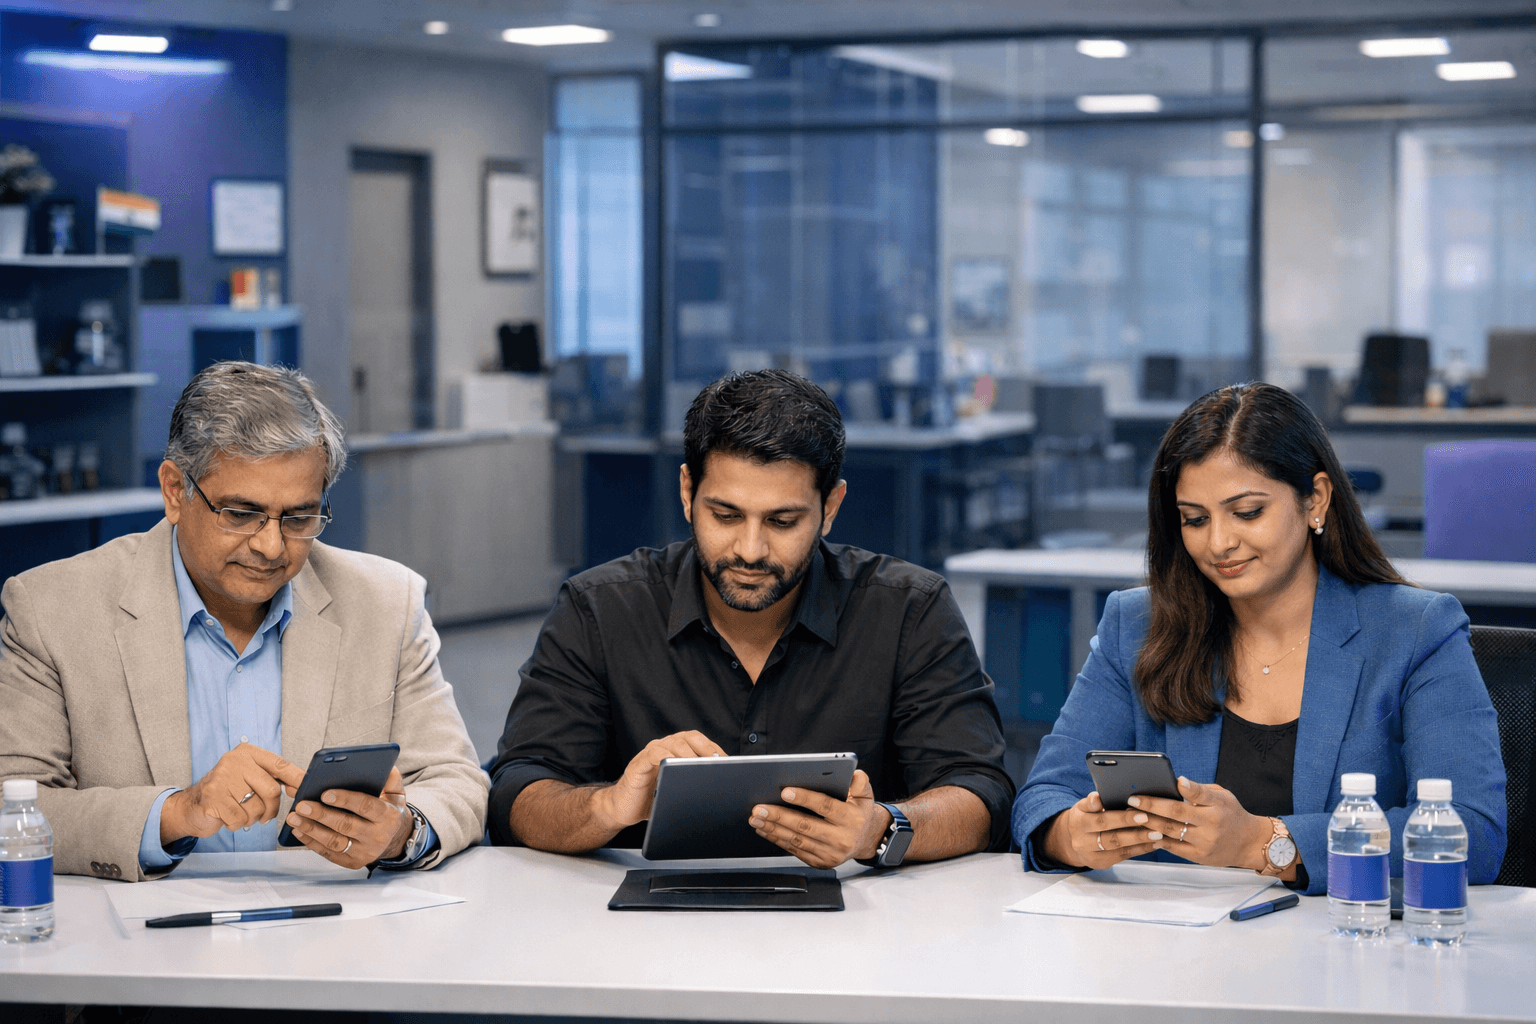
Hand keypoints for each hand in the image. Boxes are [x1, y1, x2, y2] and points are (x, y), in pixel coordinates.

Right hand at [161, 743, 303, 843]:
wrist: (191, 806)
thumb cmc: (226, 793)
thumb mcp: (249, 778)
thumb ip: (272, 779)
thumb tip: (299, 787)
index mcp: (247, 753)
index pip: (279, 764)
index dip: (296, 778)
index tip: (307, 789)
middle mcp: (234, 761)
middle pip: (271, 790)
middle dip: (271, 809)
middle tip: (266, 815)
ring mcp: (221, 778)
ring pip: (256, 807)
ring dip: (252, 818)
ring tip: (241, 813)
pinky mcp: (212, 797)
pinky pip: (239, 818)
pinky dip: (237, 824)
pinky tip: (229, 817)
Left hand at [285, 767, 412, 868]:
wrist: (395, 839)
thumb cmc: (389, 810)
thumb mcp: (395, 792)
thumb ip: (388, 778)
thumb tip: (372, 765)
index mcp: (388, 816)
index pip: (366, 806)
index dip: (345, 800)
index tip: (325, 793)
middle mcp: (378, 836)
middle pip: (346, 825)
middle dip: (321, 814)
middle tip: (301, 804)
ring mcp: (365, 852)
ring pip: (334, 842)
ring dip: (311, 830)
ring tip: (294, 818)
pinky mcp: (353, 862)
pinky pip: (329, 853)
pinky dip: (311, 842)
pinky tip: (299, 831)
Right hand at [593, 731, 726, 831]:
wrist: (622, 808)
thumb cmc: (652, 798)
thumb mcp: (677, 790)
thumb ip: (693, 783)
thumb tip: (721, 788)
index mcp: (675, 750)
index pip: (700, 741)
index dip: (715, 749)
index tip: (729, 763)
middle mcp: (664, 746)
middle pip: (689, 737)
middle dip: (706, 748)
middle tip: (718, 763)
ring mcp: (650, 753)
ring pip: (673, 743)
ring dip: (690, 754)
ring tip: (701, 767)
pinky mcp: (638, 764)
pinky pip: (653, 755)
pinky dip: (666, 758)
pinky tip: (675, 768)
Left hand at [748, 769, 881, 868]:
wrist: (866, 840)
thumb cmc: (860, 813)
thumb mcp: (865, 795)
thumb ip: (860, 782)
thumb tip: (852, 774)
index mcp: (851, 818)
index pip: (825, 806)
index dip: (804, 799)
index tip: (785, 792)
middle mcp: (841, 838)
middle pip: (805, 826)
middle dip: (779, 816)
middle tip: (760, 808)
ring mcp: (830, 853)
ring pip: (797, 840)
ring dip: (773, 830)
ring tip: (757, 819)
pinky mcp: (821, 862)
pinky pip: (796, 851)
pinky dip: (778, 840)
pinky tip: (766, 831)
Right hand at [1043, 791, 1159, 868]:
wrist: (1072, 840)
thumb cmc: (1084, 818)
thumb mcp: (1082, 807)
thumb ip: (1091, 803)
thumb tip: (1097, 797)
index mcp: (1078, 823)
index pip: (1101, 820)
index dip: (1121, 818)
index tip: (1140, 812)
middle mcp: (1082, 842)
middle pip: (1111, 837)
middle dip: (1134, 831)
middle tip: (1153, 824)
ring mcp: (1092, 855)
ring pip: (1119, 848)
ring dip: (1140, 841)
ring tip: (1158, 834)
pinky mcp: (1101, 863)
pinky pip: (1123, 856)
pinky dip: (1140, 849)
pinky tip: (1153, 843)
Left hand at [1133, 777, 1271, 870]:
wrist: (1248, 843)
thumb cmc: (1230, 814)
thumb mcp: (1222, 796)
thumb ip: (1199, 791)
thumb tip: (1177, 782)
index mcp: (1217, 806)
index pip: (1199, 794)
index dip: (1186, 788)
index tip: (1174, 780)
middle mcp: (1212, 825)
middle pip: (1177, 814)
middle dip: (1152, 806)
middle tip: (1133, 799)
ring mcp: (1205, 842)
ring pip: (1172, 832)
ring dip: (1149, 823)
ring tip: (1132, 815)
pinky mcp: (1200, 857)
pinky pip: (1174, 848)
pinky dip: (1158, 839)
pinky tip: (1145, 832)